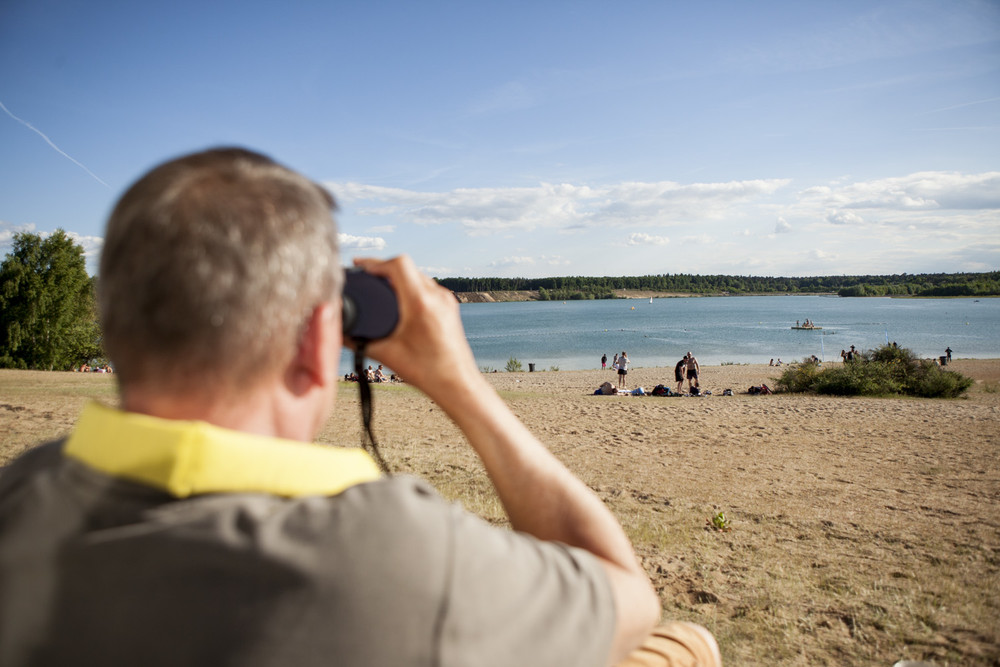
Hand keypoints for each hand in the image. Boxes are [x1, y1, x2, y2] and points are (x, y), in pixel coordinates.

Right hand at [350, 255, 484, 402]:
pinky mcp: (450, 307)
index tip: (360, 267)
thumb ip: (358, 342)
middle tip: (364, 277)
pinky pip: (427, 286)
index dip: (375, 262)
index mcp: (421, 303)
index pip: (398, 264)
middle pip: (406, 267)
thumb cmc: (427, 372)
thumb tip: (337, 331)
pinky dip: (410, 286)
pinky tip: (398, 299)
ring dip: (397, 277)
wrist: (458, 384)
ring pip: (417, 275)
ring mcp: (446, 300)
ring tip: (378, 287)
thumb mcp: (386, 355)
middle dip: (383, 269)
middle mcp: (436, 296)